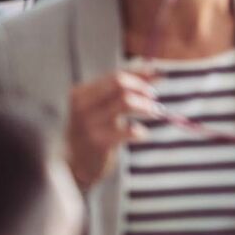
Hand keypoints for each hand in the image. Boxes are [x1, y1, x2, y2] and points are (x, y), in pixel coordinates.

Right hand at [65, 68, 159, 191]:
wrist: (74, 166)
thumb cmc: (92, 132)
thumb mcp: (98, 108)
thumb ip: (119, 89)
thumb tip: (153, 68)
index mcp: (80, 94)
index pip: (115, 75)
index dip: (140, 74)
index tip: (159, 74)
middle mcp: (82, 106)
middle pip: (119, 84)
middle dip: (141, 88)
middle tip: (153, 98)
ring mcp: (89, 124)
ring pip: (125, 102)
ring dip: (145, 105)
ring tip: (154, 112)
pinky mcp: (99, 142)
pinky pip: (128, 130)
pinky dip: (140, 130)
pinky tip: (141, 134)